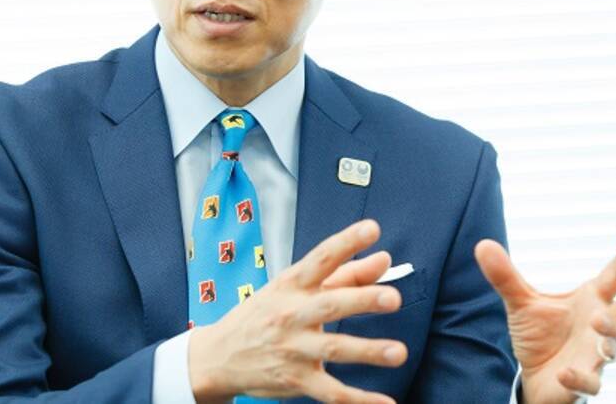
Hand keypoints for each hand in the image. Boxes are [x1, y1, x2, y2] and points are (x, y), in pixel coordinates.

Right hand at [189, 219, 406, 402]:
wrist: (217, 356)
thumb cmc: (265, 314)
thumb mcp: (295, 288)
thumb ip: (345, 273)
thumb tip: (384, 259)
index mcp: (292, 284)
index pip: (321, 258)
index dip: (347, 242)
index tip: (372, 229)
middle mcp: (292, 314)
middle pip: (330, 304)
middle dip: (362, 300)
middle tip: (393, 298)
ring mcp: (293, 349)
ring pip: (334, 349)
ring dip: (367, 351)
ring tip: (398, 352)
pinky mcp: (295, 380)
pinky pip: (330, 392)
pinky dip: (358, 400)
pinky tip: (386, 403)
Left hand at [475, 232, 615, 402]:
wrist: (532, 378)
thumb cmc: (539, 336)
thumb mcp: (521, 304)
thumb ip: (505, 276)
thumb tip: (482, 244)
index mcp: (592, 299)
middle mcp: (601, 325)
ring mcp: (596, 354)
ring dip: (613, 331)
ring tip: (597, 319)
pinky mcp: (586, 383)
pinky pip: (592, 382)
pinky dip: (581, 377)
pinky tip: (565, 371)